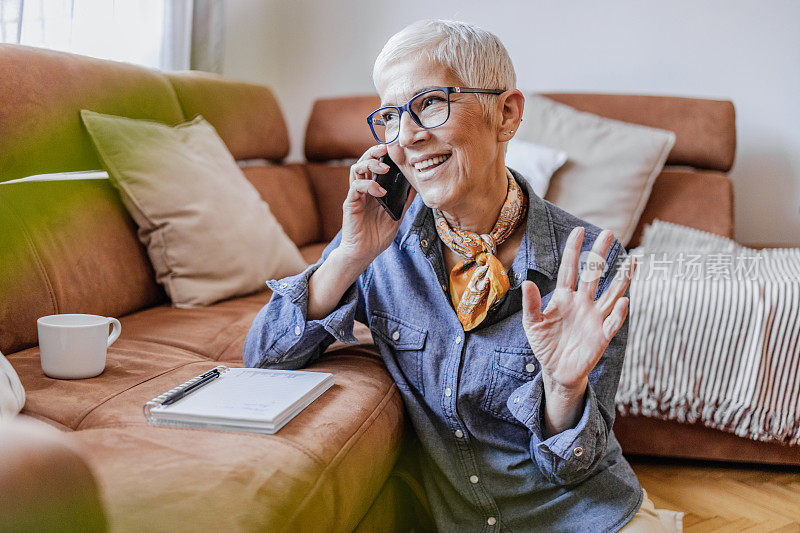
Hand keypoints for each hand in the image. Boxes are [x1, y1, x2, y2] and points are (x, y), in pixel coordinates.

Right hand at [338, 144, 403, 265]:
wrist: (364, 253)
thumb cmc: (377, 236)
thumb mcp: (396, 215)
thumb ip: (403, 201)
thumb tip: (416, 186)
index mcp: (373, 190)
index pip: (374, 165)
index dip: (382, 155)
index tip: (395, 149)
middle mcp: (363, 189)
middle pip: (363, 161)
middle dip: (374, 152)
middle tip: (386, 149)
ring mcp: (356, 196)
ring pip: (356, 169)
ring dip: (370, 164)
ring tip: (385, 168)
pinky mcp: (350, 203)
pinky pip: (356, 187)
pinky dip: (369, 185)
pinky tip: (380, 192)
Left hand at [521, 227, 636, 391]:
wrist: (556, 370)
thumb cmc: (545, 343)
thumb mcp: (532, 324)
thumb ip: (531, 305)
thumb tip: (528, 282)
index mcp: (565, 297)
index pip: (570, 269)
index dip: (574, 250)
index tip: (579, 230)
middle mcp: (583, 303)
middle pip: (594, 275)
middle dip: (601, 254)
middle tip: (609, 232)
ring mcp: (594, 318)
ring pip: (612, 294)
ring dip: (622, 278)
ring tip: (632, 261)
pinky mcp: (602, 336)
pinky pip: (613, 322)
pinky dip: (618, 313)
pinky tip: (623, 301)